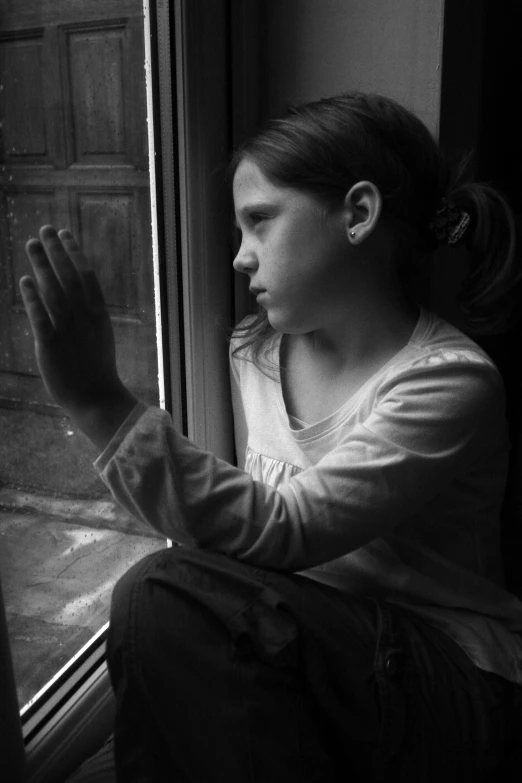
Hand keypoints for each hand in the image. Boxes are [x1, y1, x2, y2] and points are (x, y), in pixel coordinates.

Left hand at [20, 225, 136, 447]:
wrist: (97, 399)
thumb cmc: (97, 371)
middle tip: (43, 229)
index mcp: (98, 315)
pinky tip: (24, 280)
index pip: (87, 276)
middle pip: (69, 276)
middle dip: (56, 251)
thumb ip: (88, 316)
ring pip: (54, 290)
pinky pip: (40, 316)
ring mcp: (69, 331)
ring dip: (42, 265)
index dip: (75, 252)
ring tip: (31, 244)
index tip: (64, 234)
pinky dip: (32, 297)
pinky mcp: (52, 346)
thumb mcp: (100, 337)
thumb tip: (76, 297)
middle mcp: (84, 319)